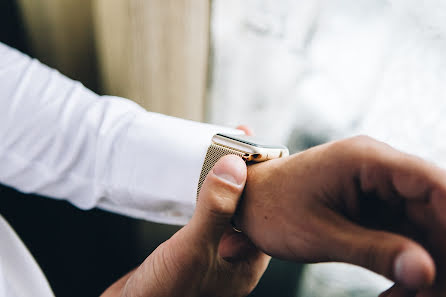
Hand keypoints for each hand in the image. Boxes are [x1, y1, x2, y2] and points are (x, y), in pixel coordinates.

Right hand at [101, 155, 269, 296]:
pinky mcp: (192, 252)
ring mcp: (212, 256)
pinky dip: (207, 200)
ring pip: (226, 214)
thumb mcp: (193, 248)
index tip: (261, 152)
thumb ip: (215, 210)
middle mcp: (232, 260)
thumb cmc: (163, 294)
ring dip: (225, 189)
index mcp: (245, 264)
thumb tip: (235, 167)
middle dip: (245, 180)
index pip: (263, 216)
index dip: (264, 184)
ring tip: (223, 159)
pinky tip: (202, 187)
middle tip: (242, 147)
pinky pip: (207, 219)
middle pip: (246, 212)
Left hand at [235, 135, 445, 295]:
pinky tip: (402, 290)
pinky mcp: (370, 205)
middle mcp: (377, 168)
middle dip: (439, 252)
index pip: (431, 183)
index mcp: (365, 160)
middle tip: (434, 291)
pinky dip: (406, 262)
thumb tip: (427, 271)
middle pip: (433, 208)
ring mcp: (375, 187)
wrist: (246, 201)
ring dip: (424, 261)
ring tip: (414, 296)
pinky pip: (402, 233)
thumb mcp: (321, 234)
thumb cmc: (272, 208)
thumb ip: (375, 251)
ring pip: (422, 225)